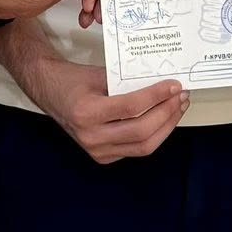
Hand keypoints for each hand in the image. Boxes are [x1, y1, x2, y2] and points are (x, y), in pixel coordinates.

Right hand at [21, 53, 189, 164]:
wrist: (49, 92)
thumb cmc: (73, 80)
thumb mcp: (99, 74)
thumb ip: (128, 82)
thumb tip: (164, 83)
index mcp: (87, 113)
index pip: (132, 107)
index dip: (157, 96)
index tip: (175, 86)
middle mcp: (91, 136)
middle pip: (142, 132)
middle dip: (167, 114)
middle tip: (182, 96)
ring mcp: (96, 150)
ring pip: (143, 146)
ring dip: (166, 127)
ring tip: (178, 107)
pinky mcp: (103, 156)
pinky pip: (136, 149)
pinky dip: (154, 135)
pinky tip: (164, 119)